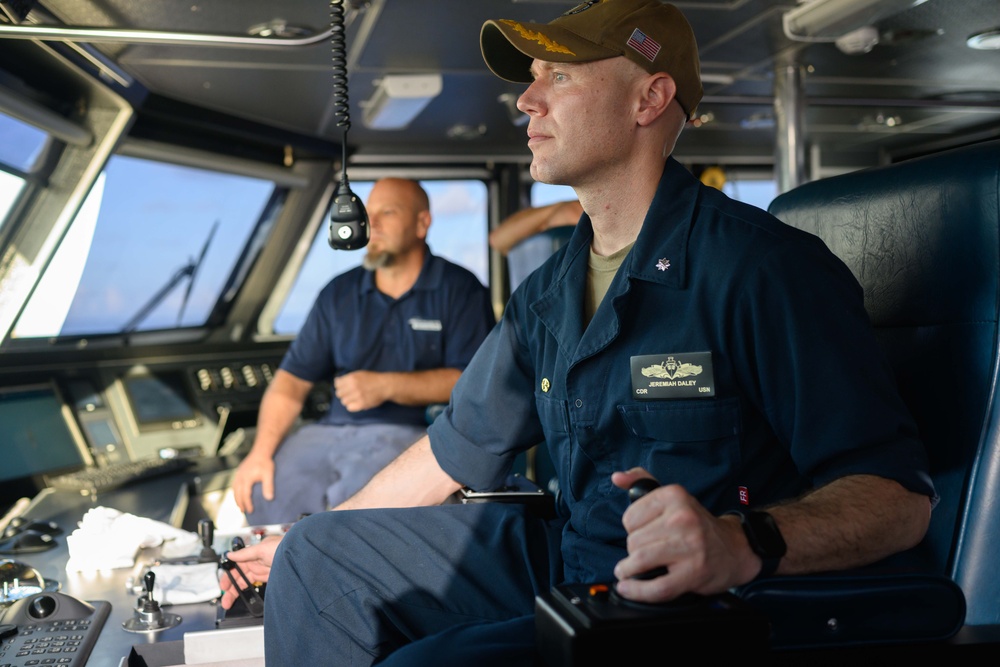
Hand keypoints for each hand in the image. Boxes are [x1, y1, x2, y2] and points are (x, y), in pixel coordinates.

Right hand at [218, 536, 281, 609]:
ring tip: (230, 602)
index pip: (237, 565)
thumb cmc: (286, 547)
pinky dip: (249, 592)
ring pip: (246, 582)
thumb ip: (245, 553)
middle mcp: (258, 561)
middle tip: (225, 600)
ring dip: (238, 592)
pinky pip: (257, 586)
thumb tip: (230, 554)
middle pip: (240, 576)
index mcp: (254, 553)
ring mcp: (264, 570)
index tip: (223, 586)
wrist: (303, 556)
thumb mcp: (263, 548)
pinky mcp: (272, 578)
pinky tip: (245, 598)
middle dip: (231, 588)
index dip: (229, 576)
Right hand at [231, 452, 274, 514]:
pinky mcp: (239, 471)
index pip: (245, 495)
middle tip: (243, 511)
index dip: (247, 504)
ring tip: (240, 505)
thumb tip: (269, 499)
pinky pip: (234, 484)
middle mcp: (240, 477)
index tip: (250, 511)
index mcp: (247, 479)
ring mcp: (238, 474)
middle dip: (240, 503)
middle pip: (238, 493)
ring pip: (234, 489)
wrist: (261, 451)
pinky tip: (238, 494)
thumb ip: (268, 486)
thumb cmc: (266, 463)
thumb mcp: (269, 474)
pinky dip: (235, 491)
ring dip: (236, 498)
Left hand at [334, 370, 387, 411]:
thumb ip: (348, 377)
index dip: (339, 386)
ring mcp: (357, 396)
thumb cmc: (373, 379)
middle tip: (349, 393)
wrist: (385, 385)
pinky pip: (349, 408)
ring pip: (343, 401)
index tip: (343, 387)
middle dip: (343, 393)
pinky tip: (356, 403)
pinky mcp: (361, 404)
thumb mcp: (360, 374)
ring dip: (347, 400)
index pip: (337, 384)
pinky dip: (351, 406)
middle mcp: (353, 386)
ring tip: (354, 398)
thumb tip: (336, 381)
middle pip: (339, 393)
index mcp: (352, 378)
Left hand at [610, 468, 757, 603]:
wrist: (735, 549)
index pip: (630, 517)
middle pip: (633, 541)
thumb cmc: (697, 524)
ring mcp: (690, 546)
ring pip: (640, 561)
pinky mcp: (694, 572)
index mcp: (674, 496)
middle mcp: (683, 518)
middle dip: (633, 551)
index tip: (641, 533)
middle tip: (645, 553)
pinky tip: (629, 588)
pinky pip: (657, 587)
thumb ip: (641, 482)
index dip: (631, 530)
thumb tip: (617, 477)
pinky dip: (637, 591)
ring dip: (629, 570)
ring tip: (629, 571)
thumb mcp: (673, 496)